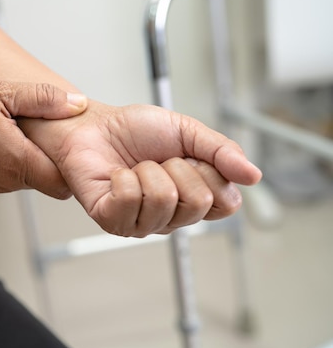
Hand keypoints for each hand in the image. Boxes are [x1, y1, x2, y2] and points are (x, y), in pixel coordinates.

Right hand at [0, 77, 86, 197]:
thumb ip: (41, 98)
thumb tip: (77, 104)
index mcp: (18, 161)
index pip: (66, 180)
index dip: (75, 159)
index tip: (73, 136)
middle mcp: (9, 181)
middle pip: (50, 177)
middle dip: (56, 154)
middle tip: (50, 122)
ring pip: (31, 174)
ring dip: (33, 152)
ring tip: (23, 123)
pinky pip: (11, 173)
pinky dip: (15, 155)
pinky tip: (2, 132)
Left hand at [21, 101, 261, 236]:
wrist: (94, 125)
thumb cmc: (135, 131)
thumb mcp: (187, 131)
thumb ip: (222, 151)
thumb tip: (254, 176)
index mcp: (193, 199)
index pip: (227, 203)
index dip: (210, 173)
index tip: (188, 157)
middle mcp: (170, 217)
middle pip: (198, 204)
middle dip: (177, 168)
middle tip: (158, 160)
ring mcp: (140, 223)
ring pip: (164, 200)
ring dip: (148, 170)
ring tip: (135, 167)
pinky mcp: (111, 220)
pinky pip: (129, 200)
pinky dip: (123, 177)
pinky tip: (116, 176)